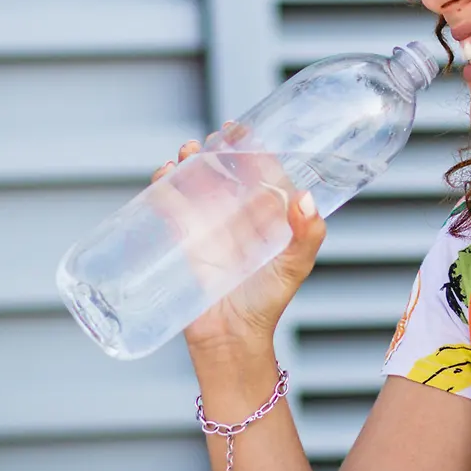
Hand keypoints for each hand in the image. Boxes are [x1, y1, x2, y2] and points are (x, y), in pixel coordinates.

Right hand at [150, 125, 326, 357]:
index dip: (251, 149)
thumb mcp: (294, 268)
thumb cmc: (267, 304)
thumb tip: (306, 199)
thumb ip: (306, 236)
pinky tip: (163, 177)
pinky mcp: (184, 242)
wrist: (230, 341)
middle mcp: (237, 217)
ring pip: (196, 185)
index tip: (242, 129)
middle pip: (224, 173)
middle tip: (210, 139)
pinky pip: (171, 208)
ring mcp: (209, 228)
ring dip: (189, 165)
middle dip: (215, 152)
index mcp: (267, 217)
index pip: (260, 173)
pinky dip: (164, 189)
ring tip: (185, 154)